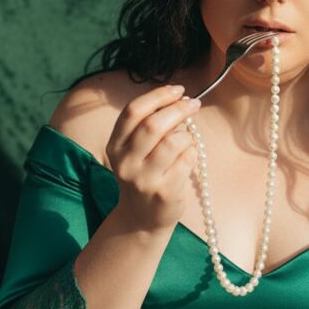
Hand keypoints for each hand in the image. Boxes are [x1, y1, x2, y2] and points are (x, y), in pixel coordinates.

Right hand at [106, 83, 201, 232]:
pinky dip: (193, 152)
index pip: (133, 111)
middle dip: (178, 109)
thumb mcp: (134, 151)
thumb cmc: (143, 175)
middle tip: (193, 104)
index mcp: (115, 146)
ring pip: (174, 141)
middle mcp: (126, 162)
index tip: (178, 90)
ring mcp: (145, 179)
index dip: (158, 96)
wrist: (141, 219)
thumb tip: (178, 99)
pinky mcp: (165, 192)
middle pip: (154, 124)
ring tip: (187, 139)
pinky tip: (189, 157)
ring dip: (187, 134)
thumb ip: (148, 126)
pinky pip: (187, 160)